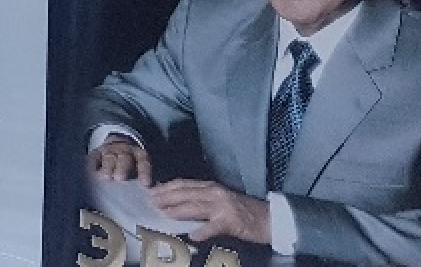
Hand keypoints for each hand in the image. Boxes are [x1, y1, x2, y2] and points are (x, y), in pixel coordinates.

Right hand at [87, 135, 151, 183]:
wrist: (118, 145)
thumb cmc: (132, 163)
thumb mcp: (141, 166)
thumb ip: (146, 178)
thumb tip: (152, 194)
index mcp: (139, 154)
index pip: (143, 162)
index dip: (144, 172)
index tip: (144, 184)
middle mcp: (124, 151)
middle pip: (124, 158)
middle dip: (122, 167)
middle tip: (120, 178)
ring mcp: (110, 150)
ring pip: (109, 156)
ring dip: (107, 166)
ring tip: (105, 177)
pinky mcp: (97, 151)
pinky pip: (94, 156)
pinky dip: (92, 163)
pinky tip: (91, 171)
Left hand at [148, 179, 271, 245]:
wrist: (270, 218)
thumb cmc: (244, 210)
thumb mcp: (221, 199)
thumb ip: (202, 198)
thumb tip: (178, 201)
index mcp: (212, 187)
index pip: (184, 184)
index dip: (167, 187)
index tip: (152, 191)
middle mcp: (215, 193)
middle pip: (185, 193)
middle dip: (166, 197)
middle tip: (151, 201)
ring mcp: (223, 207)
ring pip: (195, 207)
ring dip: (178, 210)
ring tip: (164, 213)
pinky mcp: (230, 222)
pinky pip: (212, 227)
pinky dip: (201, 231)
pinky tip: (191, 236)